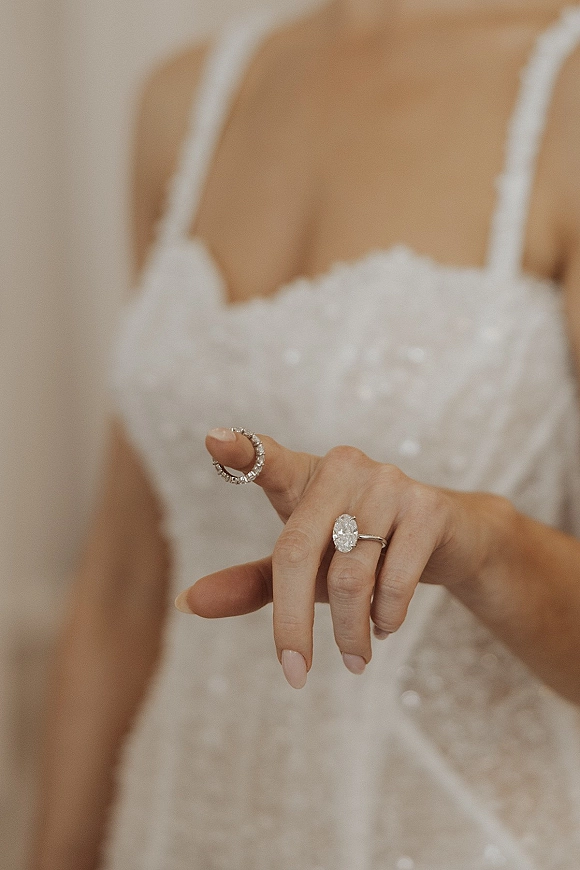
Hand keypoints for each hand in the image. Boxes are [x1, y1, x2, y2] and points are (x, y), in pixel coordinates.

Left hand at [175, 428, 503, 687]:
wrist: (448, 537)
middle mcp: (342, 468)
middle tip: (295, 674)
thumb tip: (185, 603)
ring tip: (353, 659)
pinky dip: (387, 618)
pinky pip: (396, 579)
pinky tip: (386, 625)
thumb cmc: (357, 550)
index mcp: (302, 475)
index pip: (265, 459)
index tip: (212, 439)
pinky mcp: (428, 507)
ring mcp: (387, 482)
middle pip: (297, 553)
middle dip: (293, 624)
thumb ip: (251, 581)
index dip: (239, 449)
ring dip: (350, 632)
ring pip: (350, 576)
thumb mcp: (305, 565)